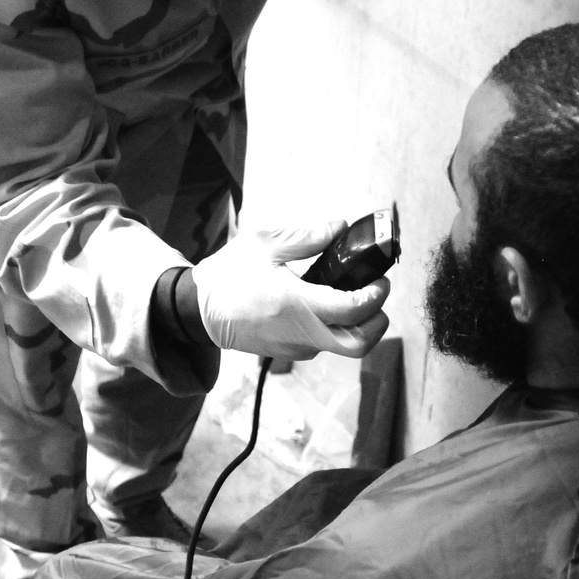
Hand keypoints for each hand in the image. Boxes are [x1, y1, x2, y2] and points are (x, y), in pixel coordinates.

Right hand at [190, 220, 389, 359]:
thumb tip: (340, 227)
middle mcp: (300, 333)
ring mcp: (295, 347)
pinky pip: (324, 344)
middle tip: (376, 294)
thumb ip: (307, 237)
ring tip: (354, 294)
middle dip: (377, 322)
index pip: (353, 309)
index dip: (375, 295)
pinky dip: (337, 328)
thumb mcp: (265, 243)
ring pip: (343, 346)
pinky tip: (330, 303)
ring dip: (358, 324)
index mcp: (295, 303)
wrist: (198, 309)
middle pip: (358, 344)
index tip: (380, 279)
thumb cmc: (229, 274)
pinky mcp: (288, 352)